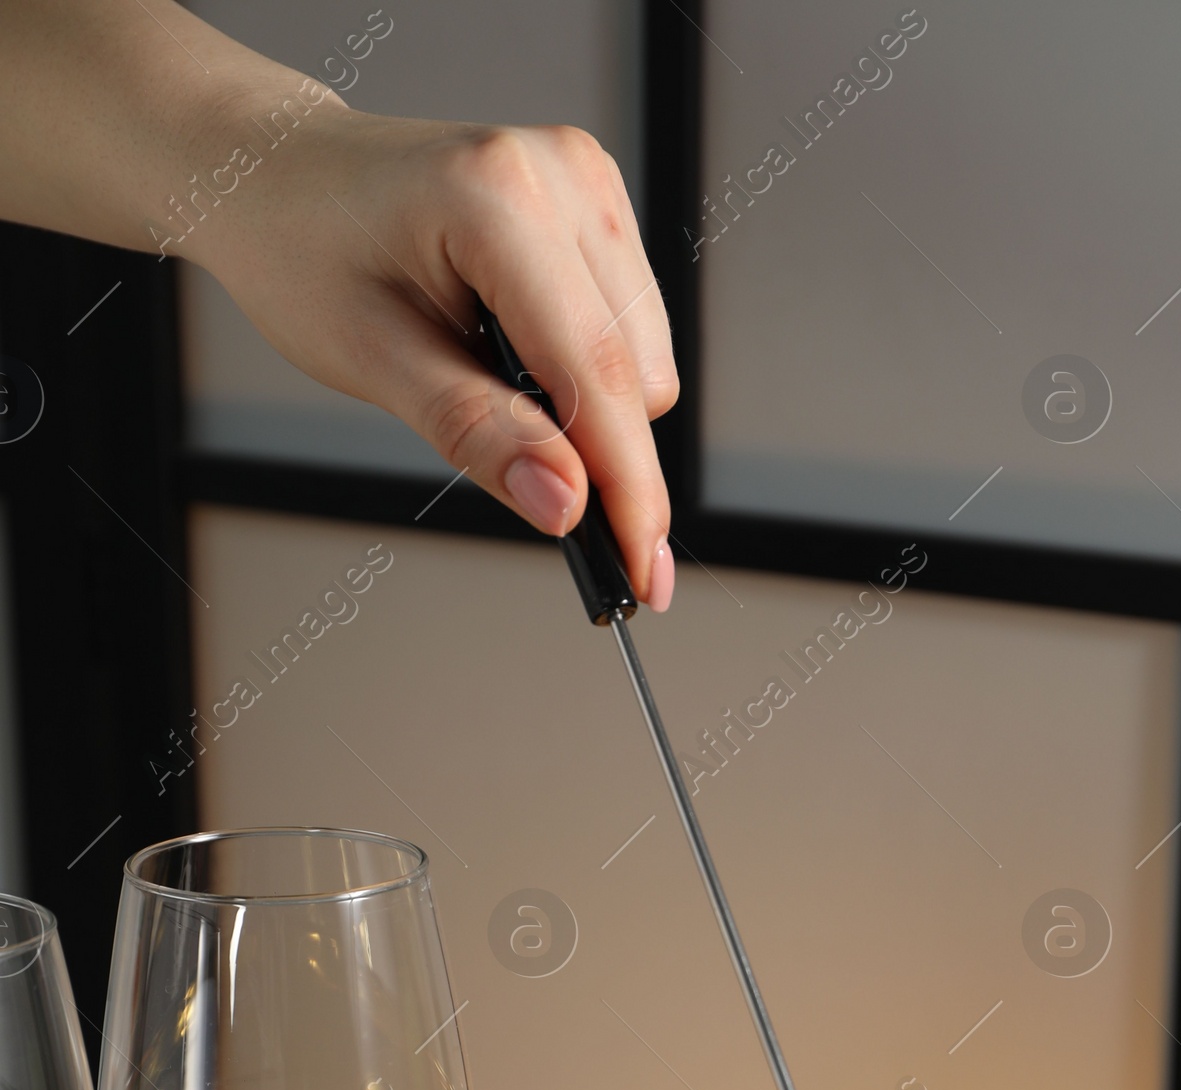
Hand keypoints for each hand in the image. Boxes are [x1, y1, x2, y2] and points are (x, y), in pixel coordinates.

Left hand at [202, 104, 678, 605]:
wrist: (284, 176)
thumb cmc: (305, 247)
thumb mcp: (371, 358)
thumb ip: (476, 432)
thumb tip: (563, 502)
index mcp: (497, 198)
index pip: (597, 372)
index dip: (628, 489)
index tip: (642, 573)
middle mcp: (560, 175)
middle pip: (638, 372)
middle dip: (610, 461)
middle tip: (550, 506)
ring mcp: (586, 181)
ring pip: (647, 357)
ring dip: (597, 412)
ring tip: (500, 395)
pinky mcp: (595, 200)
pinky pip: (632, 326)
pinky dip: (591, 373)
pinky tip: (522, 362)